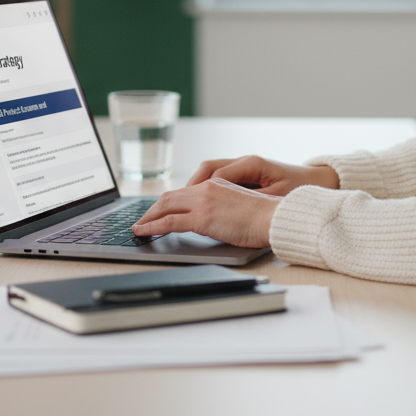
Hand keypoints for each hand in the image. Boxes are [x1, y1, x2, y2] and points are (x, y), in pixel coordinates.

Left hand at [132, 178, 279, 248]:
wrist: (275, 217)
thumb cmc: (265, 216)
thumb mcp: (241, 205)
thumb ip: (223, 208)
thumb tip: (213, 221)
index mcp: (217, 184)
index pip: (185, 191)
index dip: (169, 201)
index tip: (160, 210)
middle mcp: (206, 188)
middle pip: (170, 196)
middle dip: (154, 209)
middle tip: (144, 220)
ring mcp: (203, 202)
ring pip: (165, 206)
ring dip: (149, 217)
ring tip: (139, 227)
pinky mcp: (202, 218)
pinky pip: (169, 222)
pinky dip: (152, 226)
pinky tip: (143, 232)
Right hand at [186, 155, 338, 196]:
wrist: (319, 181)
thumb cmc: (300, 190)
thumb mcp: (277, 199)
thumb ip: (252, 202)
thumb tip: (228, 209)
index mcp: (251, 164)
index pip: (216, 173)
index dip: (198, 189)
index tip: (185, 203)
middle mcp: (244, 161)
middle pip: (207, 168)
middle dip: (189, 186)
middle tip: (171, 205)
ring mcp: (244, 166)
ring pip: (210, 171)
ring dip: (195, 186)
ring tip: (181, 204)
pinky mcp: (246, 173)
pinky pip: (218, 177)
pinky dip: (205, 187)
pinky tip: (199, 202)